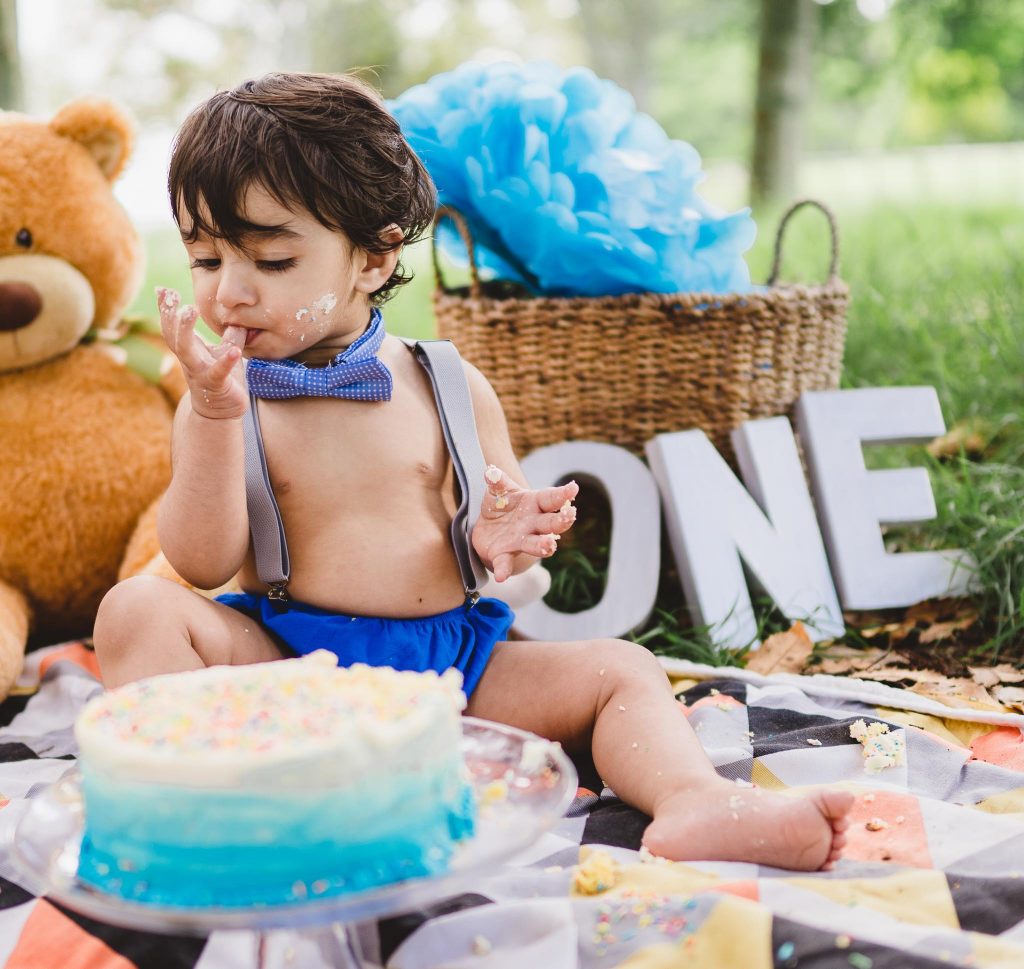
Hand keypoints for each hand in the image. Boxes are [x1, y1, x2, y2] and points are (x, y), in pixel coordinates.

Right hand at [157, 287, 246, 419]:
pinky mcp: (217, 385)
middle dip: (169, 315)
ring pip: (185, 351)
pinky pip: (218, 373)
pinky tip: (234, 352)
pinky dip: (225, 362)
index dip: (166, 309)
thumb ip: (231, 335)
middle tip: (171, 296)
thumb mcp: (225, 352)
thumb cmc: (221, 378)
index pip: (173, 326)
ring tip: (190, 310)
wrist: (221, 412)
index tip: (162, 289)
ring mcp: (201, 372)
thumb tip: (238, 316)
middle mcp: (190, 359)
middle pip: (173, 335)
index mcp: (190, 349)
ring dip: (185, 330)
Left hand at [472, 466, 578, 582]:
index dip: (563, 493)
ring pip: (535, 544)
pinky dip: (504, 569)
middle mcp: (533, 524)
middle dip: (561, 521)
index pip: (551, 498)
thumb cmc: (502, 505)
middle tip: (570, 516)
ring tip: (548, 547)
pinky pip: (505, 562)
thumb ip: (497, 482)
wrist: (487, 529)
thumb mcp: (499, 491)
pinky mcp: (505, 554)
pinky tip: (501, 576)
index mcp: (535, 504)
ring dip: (542, 545)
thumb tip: (491, 471)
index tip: (574, 488)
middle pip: (551, 523)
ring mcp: (521, 540)